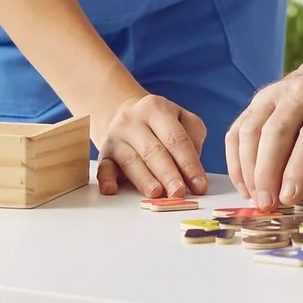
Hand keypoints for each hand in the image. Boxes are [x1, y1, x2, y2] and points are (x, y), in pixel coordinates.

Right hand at [91, 90, 208, 198]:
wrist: (124, 113)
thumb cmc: (160, 123)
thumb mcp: (182, 119)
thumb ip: (193, 138)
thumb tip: (192, 170)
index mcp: (156, 108)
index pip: (176, 139)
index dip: (189, 164)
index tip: (199, 185)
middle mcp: (133, 120)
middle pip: (153, 151)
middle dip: (168, 174)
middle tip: (179, 192)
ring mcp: (116, 136)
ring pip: (130, 160)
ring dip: (144, 179)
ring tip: (157, 194)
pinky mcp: (104, 153)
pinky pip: (103, 167)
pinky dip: (106, 179)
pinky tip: (112, 189)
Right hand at [226, 65, 302, 205]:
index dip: (298, 170)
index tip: (289, 198)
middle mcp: (302, 90)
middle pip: (276, 132)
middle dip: (267, 173)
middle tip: (268, 204)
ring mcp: (275, 93)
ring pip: (251, 130)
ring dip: (248, 169)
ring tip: (257, 199)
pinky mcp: (257, 101)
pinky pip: (238, 131)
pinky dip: (236, 161)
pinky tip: (246, 186)